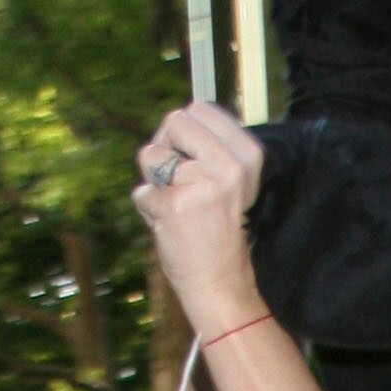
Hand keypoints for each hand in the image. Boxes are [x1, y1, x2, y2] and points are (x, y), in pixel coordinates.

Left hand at [133, 102, 268, 337]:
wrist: (219, 282)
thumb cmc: (216, 228)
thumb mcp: (227, 179)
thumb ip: (207, 146)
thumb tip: (174, 120)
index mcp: (248, 155)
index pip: (200, 109)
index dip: (185, 133)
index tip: (194, 162)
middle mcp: (230, 166)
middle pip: (175, 120)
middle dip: (166, 147)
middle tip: (179, 182)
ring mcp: (203, 185)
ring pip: (151, 154)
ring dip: (154, 180)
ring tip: (176, 205)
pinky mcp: (176, 205)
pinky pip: (142, 192)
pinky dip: (148, 209)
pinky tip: (170, 226)